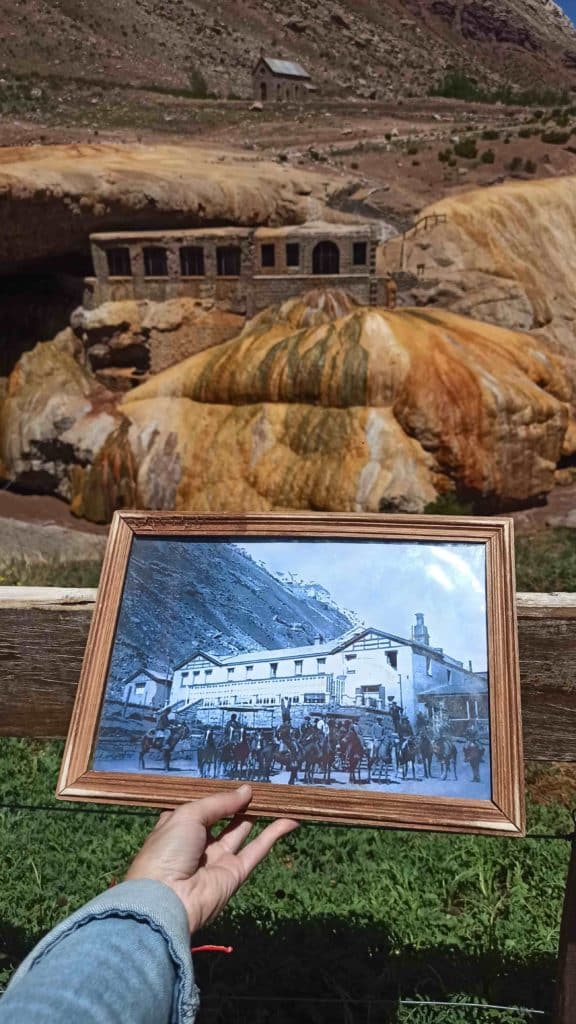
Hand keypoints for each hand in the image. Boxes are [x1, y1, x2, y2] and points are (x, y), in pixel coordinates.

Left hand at [126, 784, 297, 931]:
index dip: (220, 795)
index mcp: (180, 826)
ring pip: (244, 831)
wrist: (166, 899)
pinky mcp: (235, 874)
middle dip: (242, 802)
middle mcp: (199, 842)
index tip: (238, 780)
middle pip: (226, 818)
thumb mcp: (189, 815)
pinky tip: (290, 819)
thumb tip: (246, 791)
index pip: (203, 807)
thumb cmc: (168, 849)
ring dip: (261, 815)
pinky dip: (274, 834)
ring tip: (278, 797)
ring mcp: (218, 859)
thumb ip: (220, 803)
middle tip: (262, 786)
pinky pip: (257, 849)